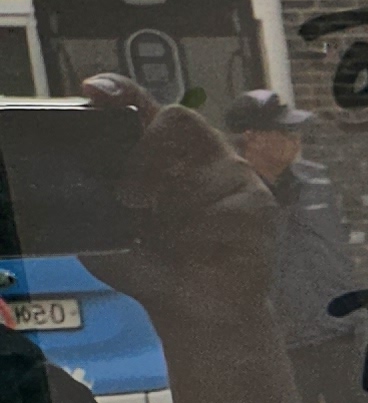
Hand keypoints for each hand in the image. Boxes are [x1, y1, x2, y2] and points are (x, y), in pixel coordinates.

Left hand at [81, 77, 276, 324]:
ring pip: (206, 150)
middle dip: (148, 149)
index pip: (141, 108)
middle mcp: (194, 160)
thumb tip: (76, 179)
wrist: (197, 312)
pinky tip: (204, 245)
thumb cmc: (154, 270)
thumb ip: (92, 203)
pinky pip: (230, 191)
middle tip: (130, 196)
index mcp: (156, 159)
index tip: (95, 90)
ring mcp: (230, 177)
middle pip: (177, 118)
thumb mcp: (107, 234)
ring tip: (160, 225)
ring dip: (175, 187)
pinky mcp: (256, 200)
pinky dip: (209, 221)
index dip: (120, 90)